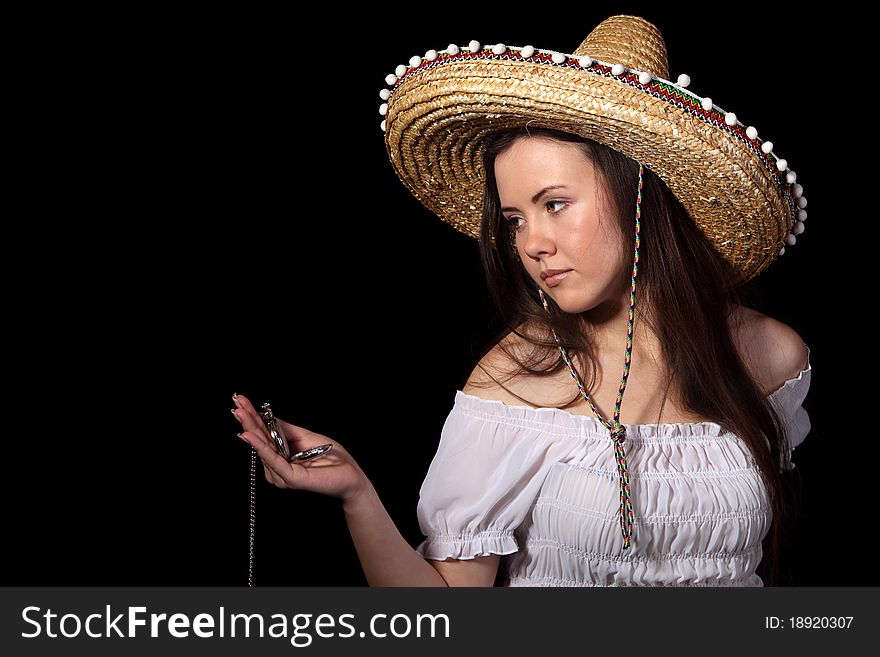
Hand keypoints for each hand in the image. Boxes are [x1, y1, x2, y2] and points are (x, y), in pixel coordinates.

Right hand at [231, 393, 369, 502]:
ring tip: (242, 413)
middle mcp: (278, 468)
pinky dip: (262, 447)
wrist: (351, 474)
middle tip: (235, 404)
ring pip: (264, 450)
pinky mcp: (291, 478)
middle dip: (247, 421)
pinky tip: (251, 436)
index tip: (240, 400)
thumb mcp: (305, 436)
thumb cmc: (332, 457)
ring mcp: (283, 475)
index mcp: (281, 457)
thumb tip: (266, 417)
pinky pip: (274, 460)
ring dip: (252, 430)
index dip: (251, 418)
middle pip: (260, 441)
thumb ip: (284, 429)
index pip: (263, 436)